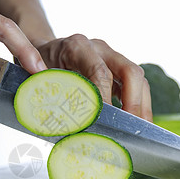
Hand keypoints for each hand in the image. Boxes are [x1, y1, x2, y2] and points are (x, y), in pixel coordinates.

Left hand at [35, 34, 151, 120]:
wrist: (43, 49)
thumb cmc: (39, 65)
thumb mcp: (39, 77)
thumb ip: (51, 94)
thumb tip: (68, 122)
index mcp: (77, 47)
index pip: (100, 72)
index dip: (106, 99)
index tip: (105, 122)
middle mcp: (99, 48)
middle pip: (130, 71)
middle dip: (134, 102)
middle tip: (130, 128)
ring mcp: (111, 56)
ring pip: (138, 79)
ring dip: (140, 106)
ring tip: (137, 131)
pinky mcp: (117, 68)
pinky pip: (135, 85)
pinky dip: (137, 105)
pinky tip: (133, 124)